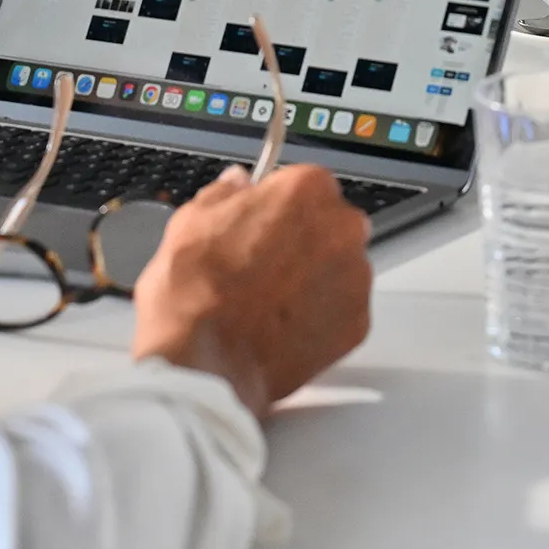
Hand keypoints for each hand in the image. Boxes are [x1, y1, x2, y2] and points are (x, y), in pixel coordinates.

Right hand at [131, 163, 371, 415]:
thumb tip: (237, 184)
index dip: (280, 206)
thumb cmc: (194, 290)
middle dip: (304, 240)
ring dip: (315, 278)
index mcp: (307, 191)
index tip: (264, 223)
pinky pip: (341, 311)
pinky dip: (319, 316)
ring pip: (340, 268)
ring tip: (270, 302)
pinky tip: (282, 327)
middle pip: (331, 224)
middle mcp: (343, 229)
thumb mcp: (191, 220)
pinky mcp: (357, 326)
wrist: (203, 363)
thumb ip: (225, 194)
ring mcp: (355, 280)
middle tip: (264, 265)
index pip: (305, 184)